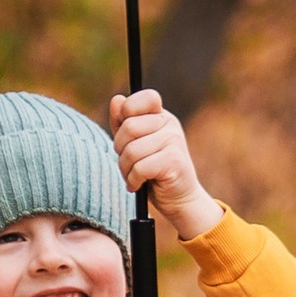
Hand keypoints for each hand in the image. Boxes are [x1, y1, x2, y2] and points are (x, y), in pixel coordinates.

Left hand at [110, 88, 219, 242]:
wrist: (179, 198)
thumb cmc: (153, 171)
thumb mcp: (135, 144)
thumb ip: (123, 122)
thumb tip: (117, 99)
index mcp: (161, 116)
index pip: (145, 97)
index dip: (128, 111)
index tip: (126, 132)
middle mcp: (170, 125)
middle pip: (129, 126)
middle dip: (120, 149)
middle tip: (127, 162)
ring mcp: (174, 141)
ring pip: (132, 150)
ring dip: (125, 169)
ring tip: (134, 176)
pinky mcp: (174, 161)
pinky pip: (140, 168)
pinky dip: (133, 180)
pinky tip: (138, 185)